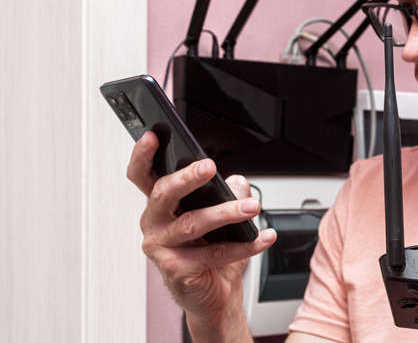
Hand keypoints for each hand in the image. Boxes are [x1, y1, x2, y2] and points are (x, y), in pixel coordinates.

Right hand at [127, 131, 276, 340]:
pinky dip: (243, 246)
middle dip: (187, 178)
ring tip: (251, 207)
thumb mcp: (224, 214)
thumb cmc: (212, 250)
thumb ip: (228, 191)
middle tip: (209, 167)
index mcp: (161, 205)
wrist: (217, 293)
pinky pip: (212, 254)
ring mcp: (161, 248)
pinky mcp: (175, 270)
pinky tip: (262, 237)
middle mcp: (154, 223)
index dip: (142, 155)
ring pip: (191, 224)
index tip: (153, 135)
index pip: (143, 175)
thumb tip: (236, 181)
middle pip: (163, 193)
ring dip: (226, 212)